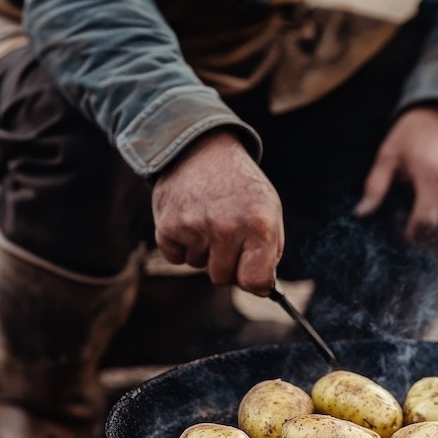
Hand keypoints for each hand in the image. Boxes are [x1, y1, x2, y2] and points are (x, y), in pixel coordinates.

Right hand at [151, 129, 283, 294]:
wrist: (202, 148)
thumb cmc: (241, 186)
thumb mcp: (269, 210)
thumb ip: (269, 251)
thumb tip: (261, 289)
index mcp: (259, 225)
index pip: (255, 282)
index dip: (255, 283)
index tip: (253, 276)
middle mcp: (227, 227)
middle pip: (223, 278)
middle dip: (227, 263)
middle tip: (227, 235)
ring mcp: (195, 227)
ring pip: (198, 266)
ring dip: (203, 250)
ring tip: (208, 218)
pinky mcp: (168, 226)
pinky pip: (176, 258)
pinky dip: (181, 246)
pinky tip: (189, 219)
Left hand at [355, 105, 437, 242]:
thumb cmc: (412, 132)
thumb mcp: (388, 154)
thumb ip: (375, 186)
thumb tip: (361, 213)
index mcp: (432, 175)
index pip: (427, 220)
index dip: (414, 234)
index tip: (405, 231)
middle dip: (431, 239)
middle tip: (418, 235)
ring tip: (435, 230)